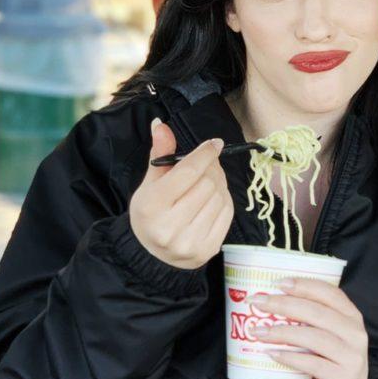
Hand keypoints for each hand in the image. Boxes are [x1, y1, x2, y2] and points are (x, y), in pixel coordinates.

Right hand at [128, 118, 234, 269]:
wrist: (151, 254)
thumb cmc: (151, 212)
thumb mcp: (150, 183)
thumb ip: (160, 154)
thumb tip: (160, 124)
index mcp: (152, 206)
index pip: (188, 172)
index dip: (205, 153)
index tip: (215, 143)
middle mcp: (170, 227)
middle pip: (207, 183)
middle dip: (211, 168)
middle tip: (208, 163)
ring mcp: (190, 241)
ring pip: (219, 196)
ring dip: (219, 183)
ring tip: (208, 181)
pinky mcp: (208, 250)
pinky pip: (227, 213)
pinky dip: (224, 199)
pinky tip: (213, 197)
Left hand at [248, 278, 368, 378]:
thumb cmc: (331, 358)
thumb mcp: (329, 333)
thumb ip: (310, 317)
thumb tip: (269, 299)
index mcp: (351, 315)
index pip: (329, 292)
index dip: (304, 285)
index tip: (278, 283)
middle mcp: (355, 332)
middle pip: (318, 312)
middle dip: (285, 305)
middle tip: (259, 303)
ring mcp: (351, 356)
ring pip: (315, 337)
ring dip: (283, 332)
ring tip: (259, 331)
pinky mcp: (343, 378)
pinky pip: (313, 364)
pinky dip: (290, 357)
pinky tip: (273, 353)